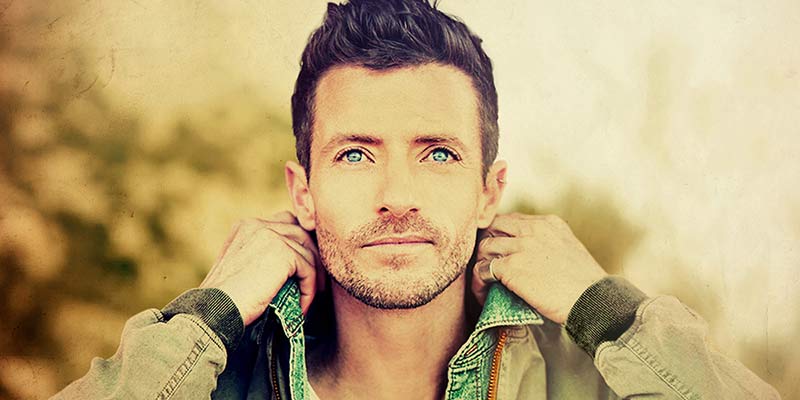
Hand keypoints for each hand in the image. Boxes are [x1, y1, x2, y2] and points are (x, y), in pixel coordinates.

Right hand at [199, 211, 323, 325]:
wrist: (215, 309)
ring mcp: (271, 235)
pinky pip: (308, 269)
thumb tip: (293, 264)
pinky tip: (302, 308)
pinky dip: (309, 289)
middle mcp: (258, 224)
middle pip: (300, 233)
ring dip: (313, 277)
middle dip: (311, 258)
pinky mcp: (282, 252)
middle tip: (316, 284)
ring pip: (308, 252)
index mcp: (246, 226)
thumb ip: (262, 256)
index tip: (304, 270)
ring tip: (309, 299)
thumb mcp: (243, 267)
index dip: (298, 245)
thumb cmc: (226, 298)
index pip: (285, 224)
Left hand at [471, 213, 606, 323]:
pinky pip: (482, 270)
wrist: (592, 300)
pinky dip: (479, 283)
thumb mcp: (569, 250)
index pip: (513, 219)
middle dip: (487, 243)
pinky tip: (484, 294)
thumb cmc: (585, 284)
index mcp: (549, 223)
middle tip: (486, 263)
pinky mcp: (511, 267)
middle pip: (494, 226)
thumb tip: (531, 257)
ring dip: (481, 264)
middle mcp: (533, 230)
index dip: (501, 234)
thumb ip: (548, 244)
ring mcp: (521, 246)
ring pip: (485, 246)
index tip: (500, 250)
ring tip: (484, 282)